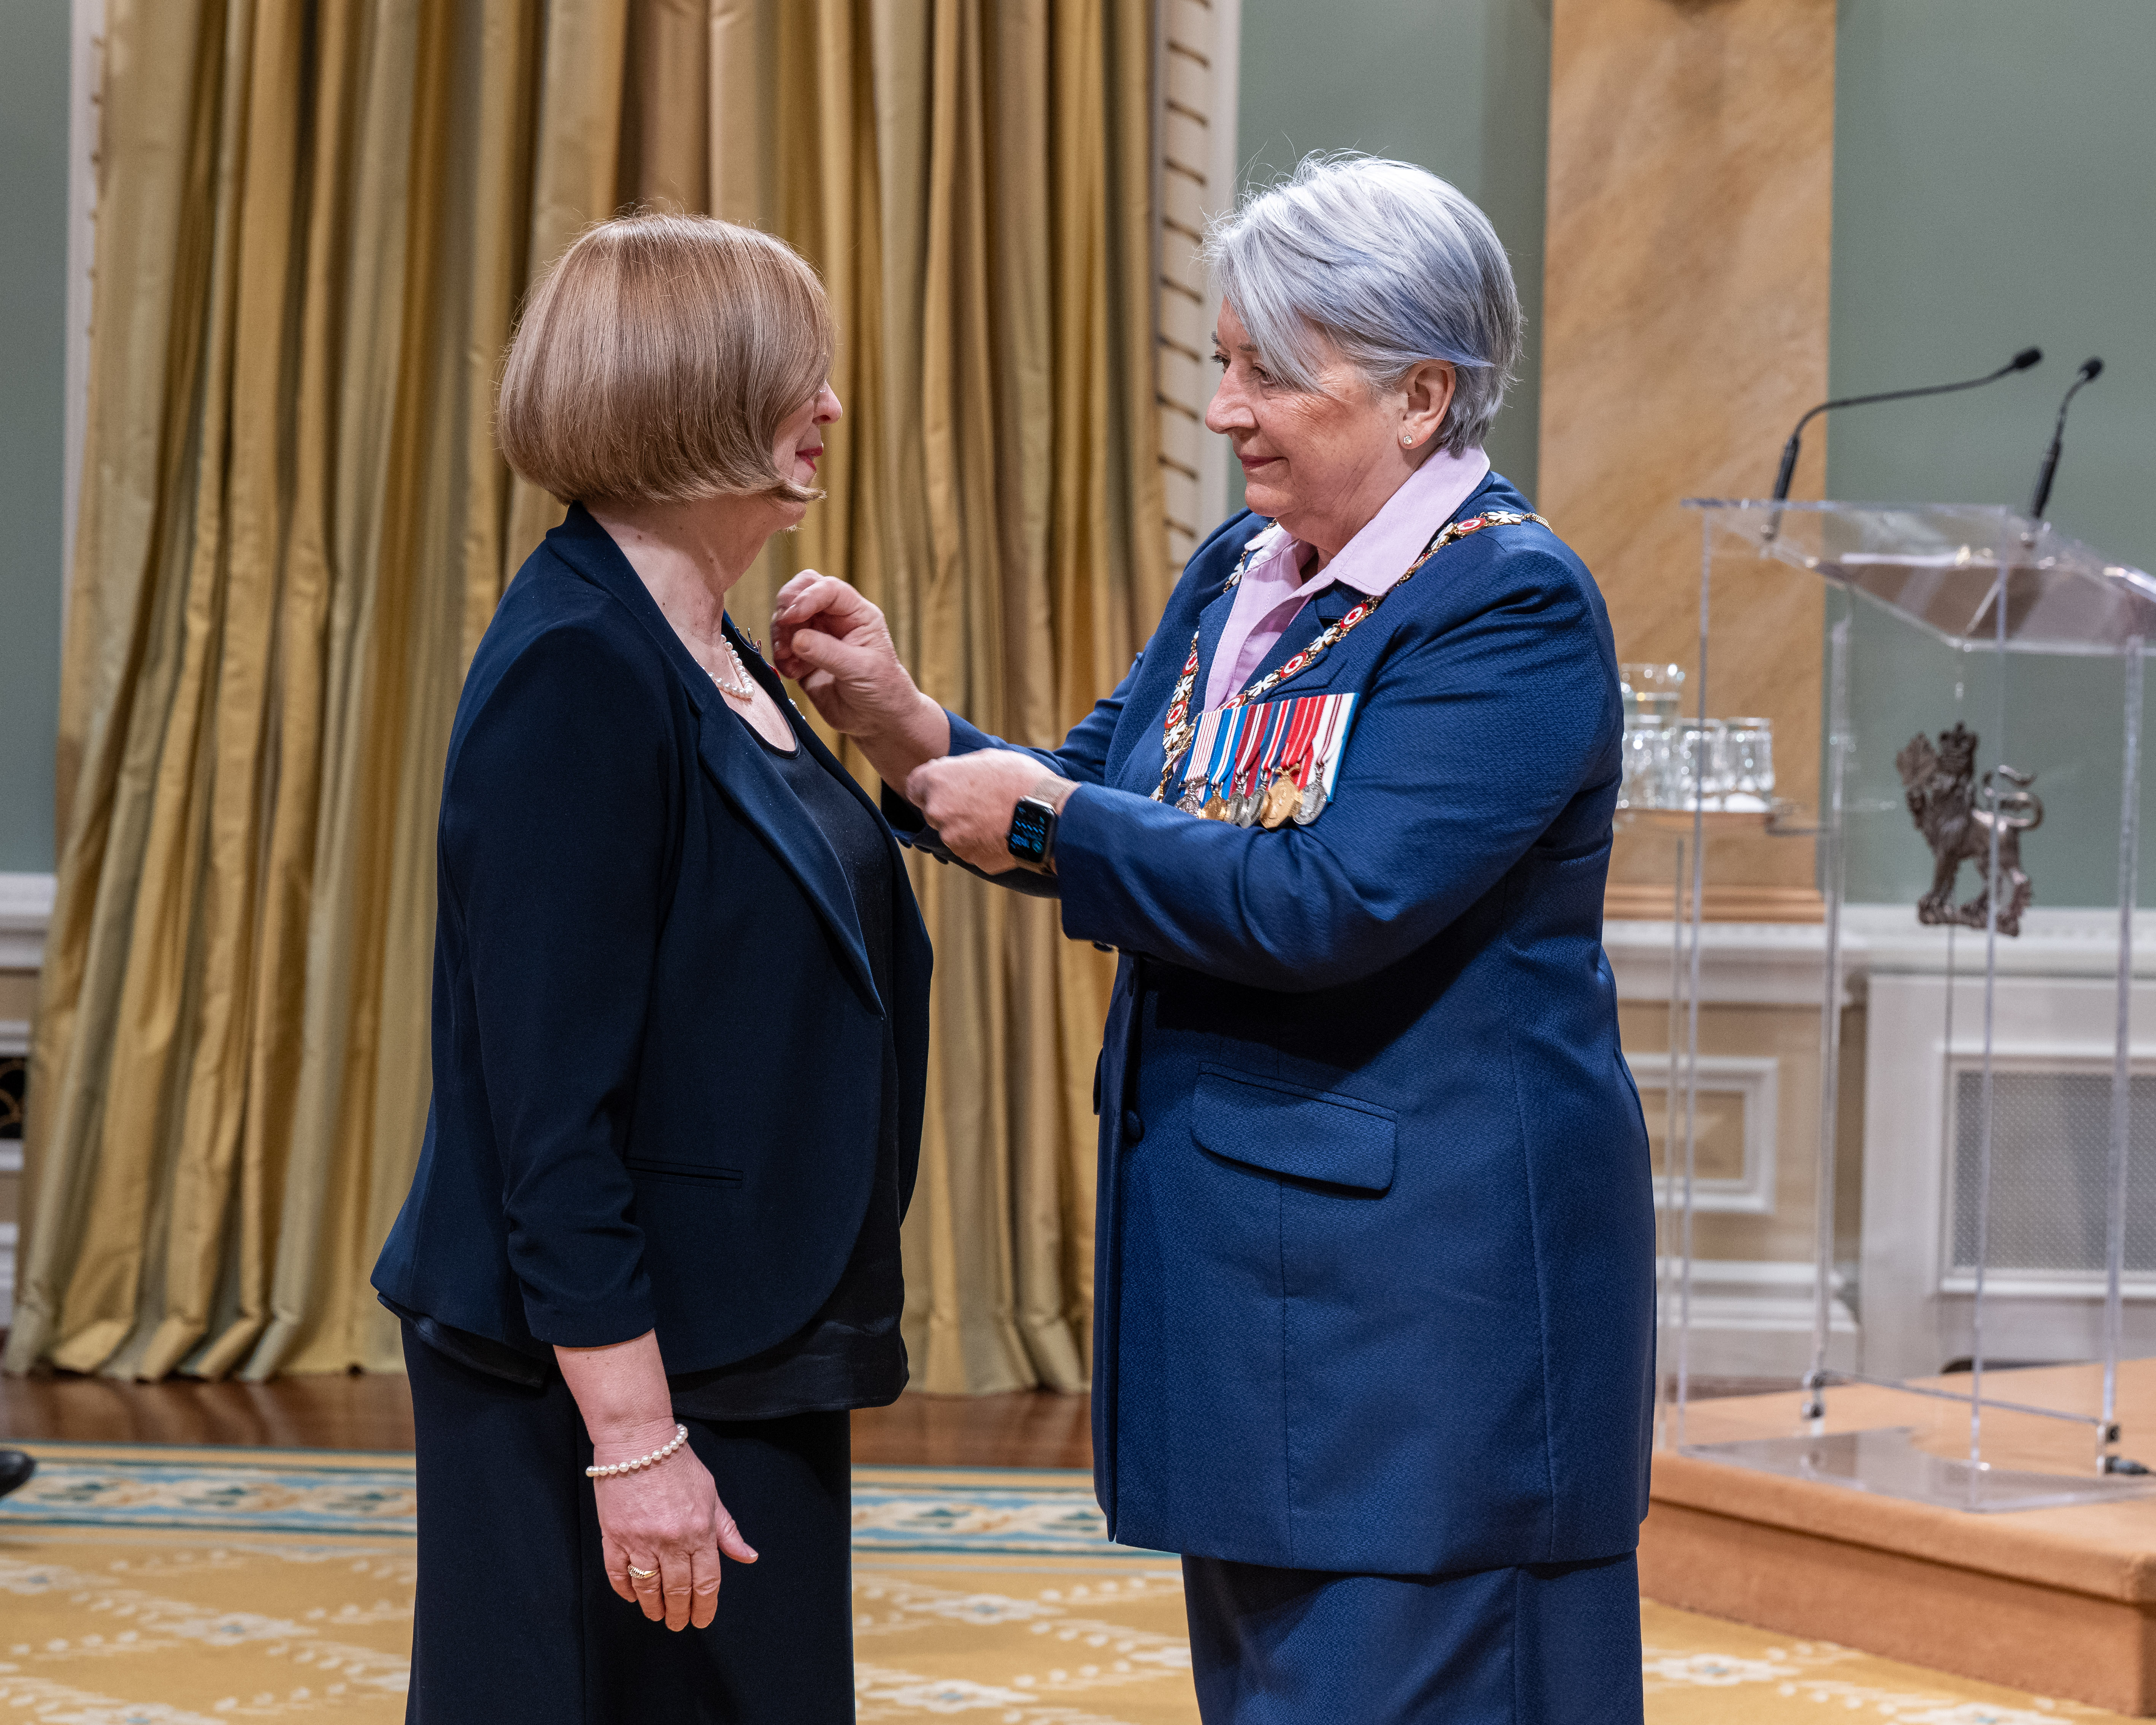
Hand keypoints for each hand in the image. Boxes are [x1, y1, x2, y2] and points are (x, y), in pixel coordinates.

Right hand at [593, 1425, 757, 1631]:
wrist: (638, 1441)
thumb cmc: (678, 1464)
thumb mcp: (711, 1494)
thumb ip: (727, 1530)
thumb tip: (748, 1557)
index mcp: (699, 1530)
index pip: (707, 1581)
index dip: (705, 1607)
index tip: (702, 1620)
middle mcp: (671, 1541)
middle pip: (677, 1590)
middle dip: (679, 1613)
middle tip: (678, 1624)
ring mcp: (640, 1540)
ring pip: (648, 1588)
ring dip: (653, 1607)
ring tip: (657, 1615)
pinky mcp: (614, 1537)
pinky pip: (618, 1574)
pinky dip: (626, 1590)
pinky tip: (633, 1598)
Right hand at [770, 572, 917, 737]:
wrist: (877, 721)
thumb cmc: (882, 690)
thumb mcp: (860, 669)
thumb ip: (827, 652)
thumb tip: (796, 639)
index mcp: (857, 614)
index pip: (828, 589)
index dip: (807, 596)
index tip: (792, 615)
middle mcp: (835, 620)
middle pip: (802, 591)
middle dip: (787, 606)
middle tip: (783, 627)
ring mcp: (817, 637)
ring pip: (786, 618)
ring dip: (780, 634)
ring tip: (786, 657)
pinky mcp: (802, 658)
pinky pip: (782, 646)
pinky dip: (780, 656)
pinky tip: (792, 672)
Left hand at [905, 752, 1074, 873]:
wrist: (1050, 817)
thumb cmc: (1022, 780)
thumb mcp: (990, 757)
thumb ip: (962, 766)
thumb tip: (952, 771)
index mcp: (938, 781)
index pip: (914, 785)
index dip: (930, 785)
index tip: (946, 786)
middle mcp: (938, 812)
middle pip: (933, 810)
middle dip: (950, 806)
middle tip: (979, 800)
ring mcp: (953, 839)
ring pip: (952, 832)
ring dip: (966, 827)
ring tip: (996, 817)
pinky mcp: (970, 859)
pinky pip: (971, 849)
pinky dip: (981, 843)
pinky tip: (1002, 832)